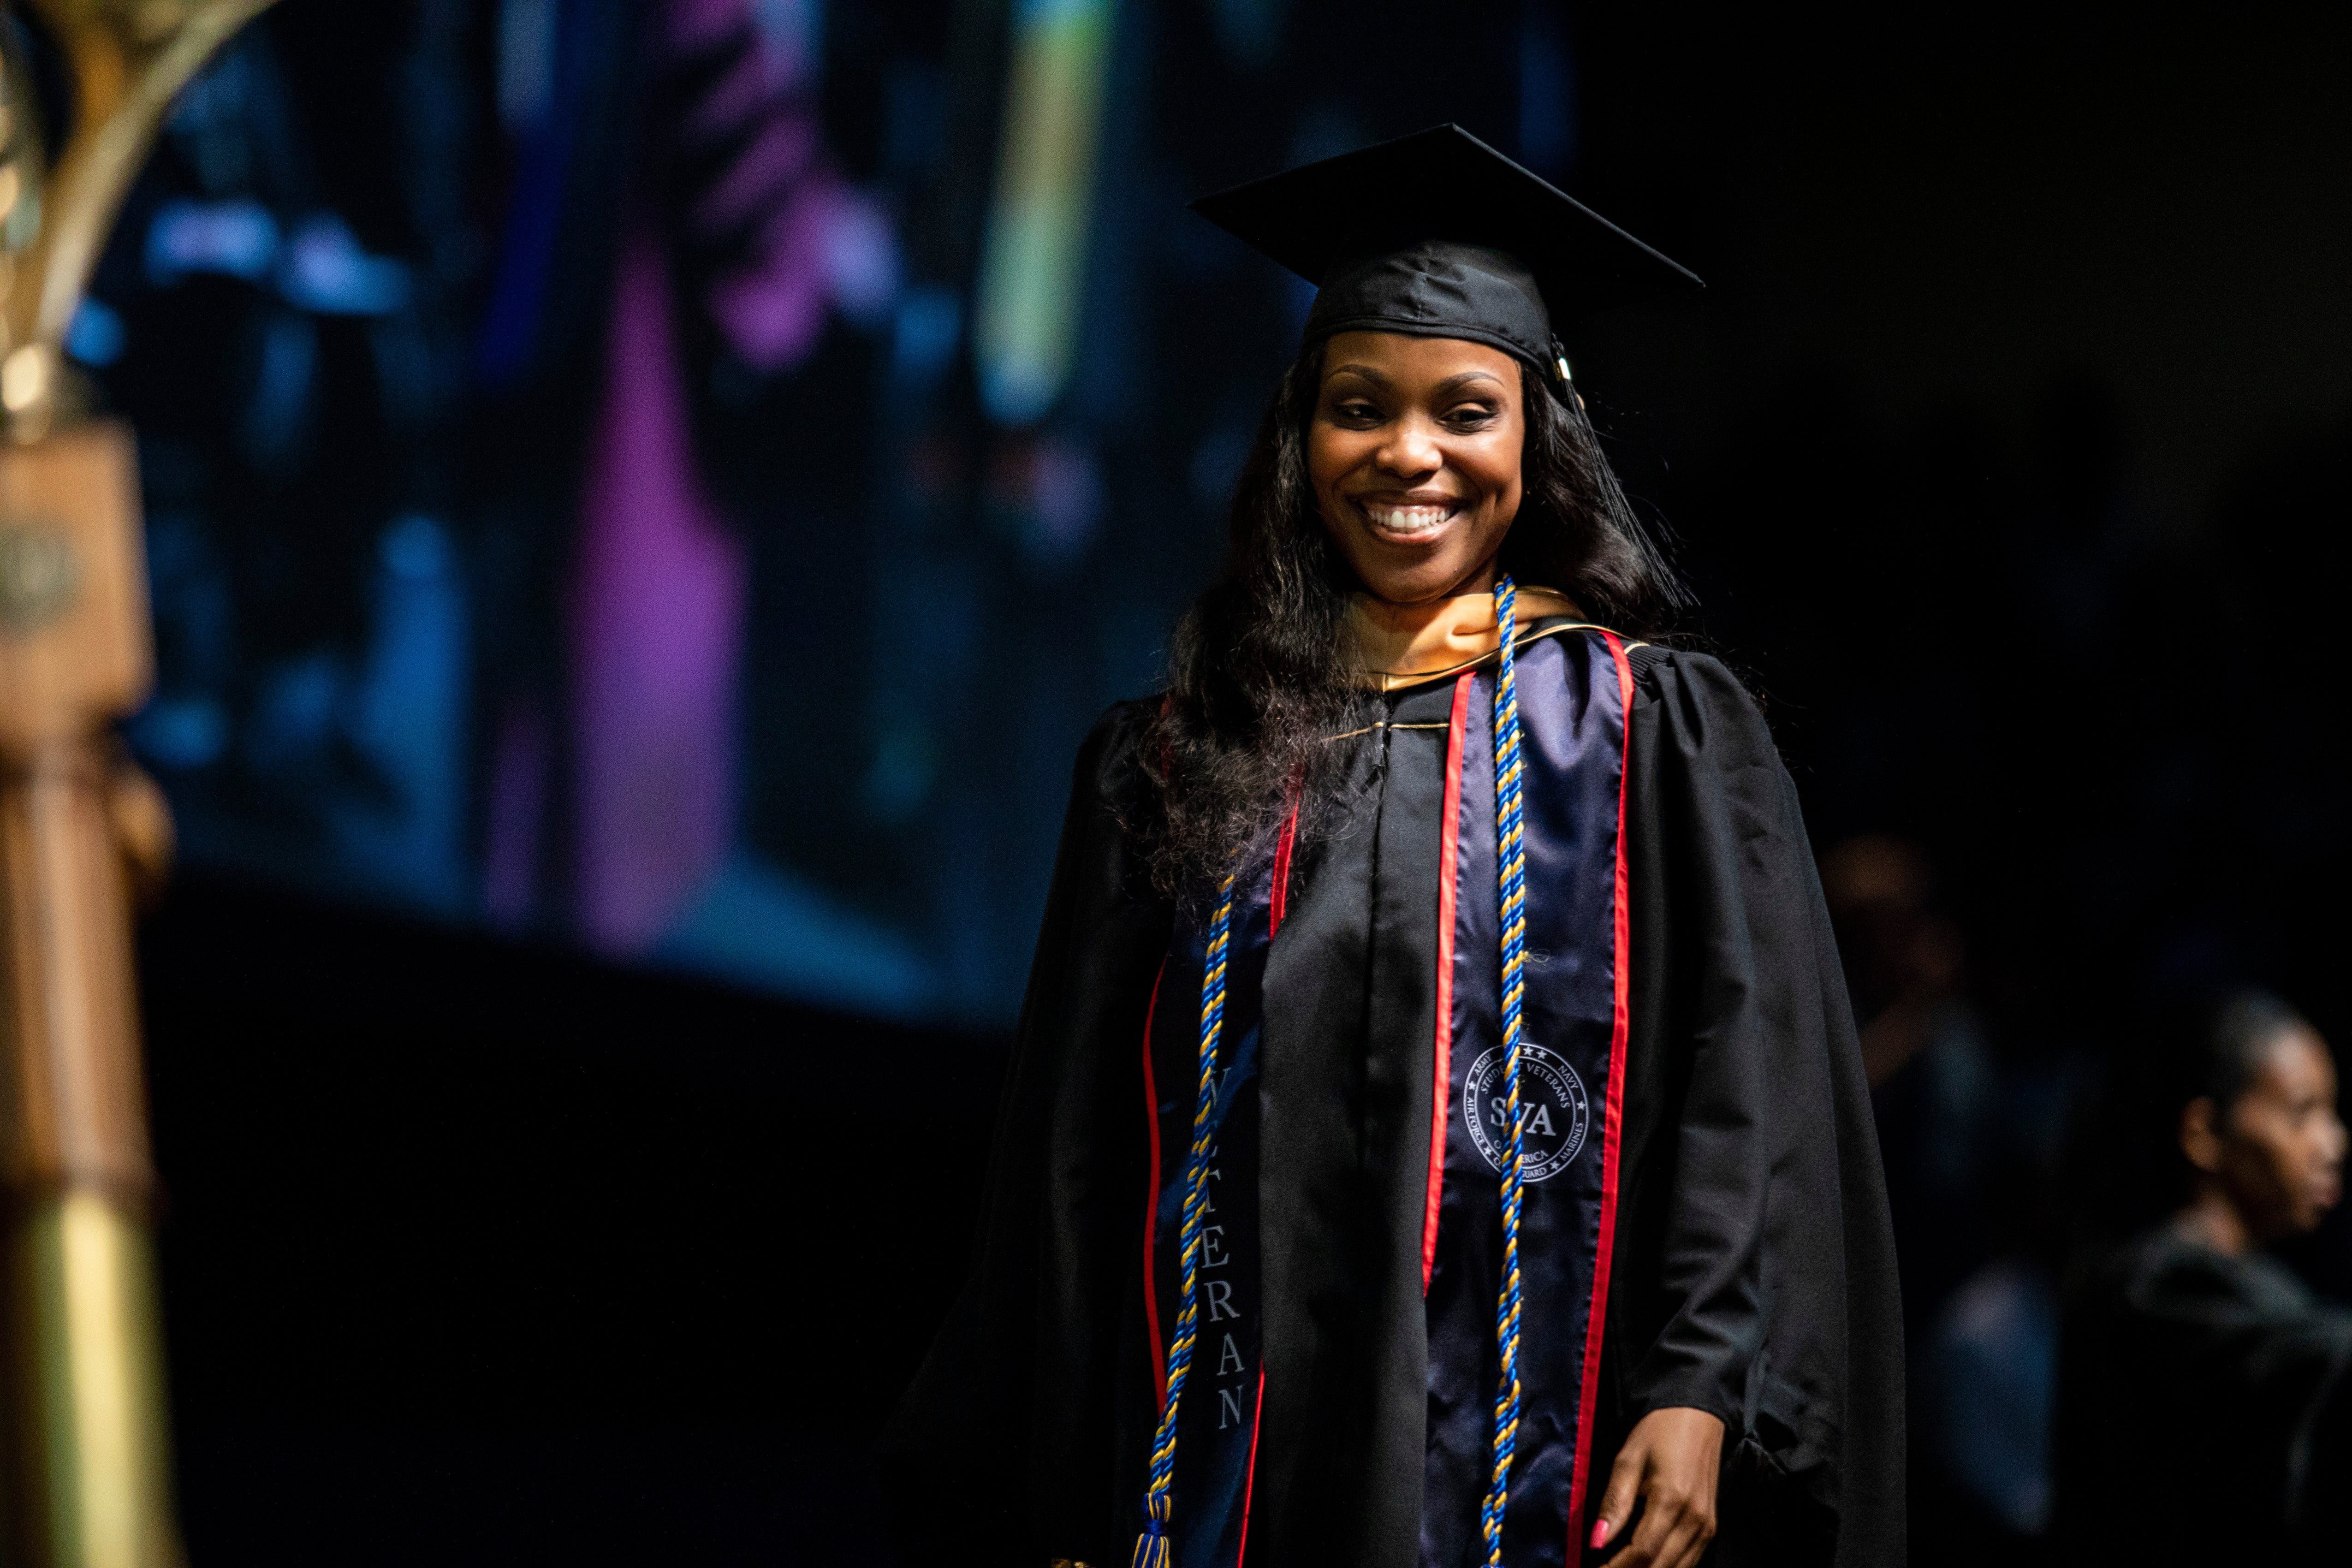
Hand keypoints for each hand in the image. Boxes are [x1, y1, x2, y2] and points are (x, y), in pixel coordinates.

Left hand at [1589, 1406, 1722, 1567]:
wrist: (1697, 1415)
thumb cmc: (1658, 1433)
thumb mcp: (1628, 1460)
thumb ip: (1614, 1503)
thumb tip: (1596, 1542)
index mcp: (1671, 1500)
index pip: (1642, 1551)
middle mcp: (1694, 1520)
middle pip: (1660, 1567)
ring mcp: (1706, 1527)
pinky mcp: (1710, 1528)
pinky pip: (1689, 1561)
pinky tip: (1645, 1564)